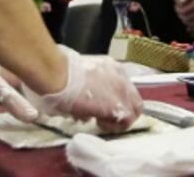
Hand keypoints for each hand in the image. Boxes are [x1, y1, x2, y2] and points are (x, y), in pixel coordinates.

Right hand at [22, 45, 142, 131]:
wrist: (59, 75)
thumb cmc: (61, 73)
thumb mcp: (82, 75)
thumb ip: (91, 87)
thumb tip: (87, 107)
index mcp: (112, 67)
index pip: (125, 88)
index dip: (117, 100)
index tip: (103, 107)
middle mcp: (121, 76)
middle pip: (134, 100)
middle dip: (123, 112)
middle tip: (106, 119)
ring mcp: (122, 91)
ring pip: (134, 111)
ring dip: (118, 120)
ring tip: (100, 122)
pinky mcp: (118, 106)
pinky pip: (126, 122)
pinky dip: (114, 126)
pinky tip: (98, 124)